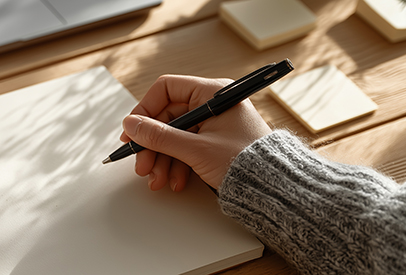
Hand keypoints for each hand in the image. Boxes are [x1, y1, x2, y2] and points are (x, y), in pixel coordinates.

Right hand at [119, 75, 271, 190]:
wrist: (274, 189)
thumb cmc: (245, 163)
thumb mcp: (195, 150)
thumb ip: (159, 137)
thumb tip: (131, 126)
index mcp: (213, 93)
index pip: (167, 89)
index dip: (145, 110)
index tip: (133, 132)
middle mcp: (213, 104)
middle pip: (168, 117)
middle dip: (152, 144)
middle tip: (141, 164)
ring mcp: (214, 123)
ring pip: (175, 136)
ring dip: (162, 159)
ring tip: (158, 179)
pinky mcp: (215, 141)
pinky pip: (187, 147)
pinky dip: (177, 164)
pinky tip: (175, 181)